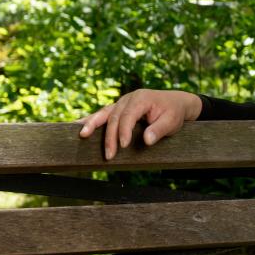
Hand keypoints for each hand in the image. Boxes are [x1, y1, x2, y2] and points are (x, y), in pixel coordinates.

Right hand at [77, 89, 202, 159]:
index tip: (123, 146)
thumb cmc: (174, 112)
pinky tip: (78, 126)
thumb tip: (147, 140)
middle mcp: (129, 99)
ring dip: (93, 125)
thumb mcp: (172, 121)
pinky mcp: (119, 108)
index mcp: (141, 99)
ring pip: (104, 114)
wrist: (176, 102)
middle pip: (114, 117)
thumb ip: (159, 129)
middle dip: (110, 137)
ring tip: (81, 135)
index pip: (129, 116)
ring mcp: (122, 102)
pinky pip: (103, 114)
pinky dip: (91, 120)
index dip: (124, 131)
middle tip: (109, 155)